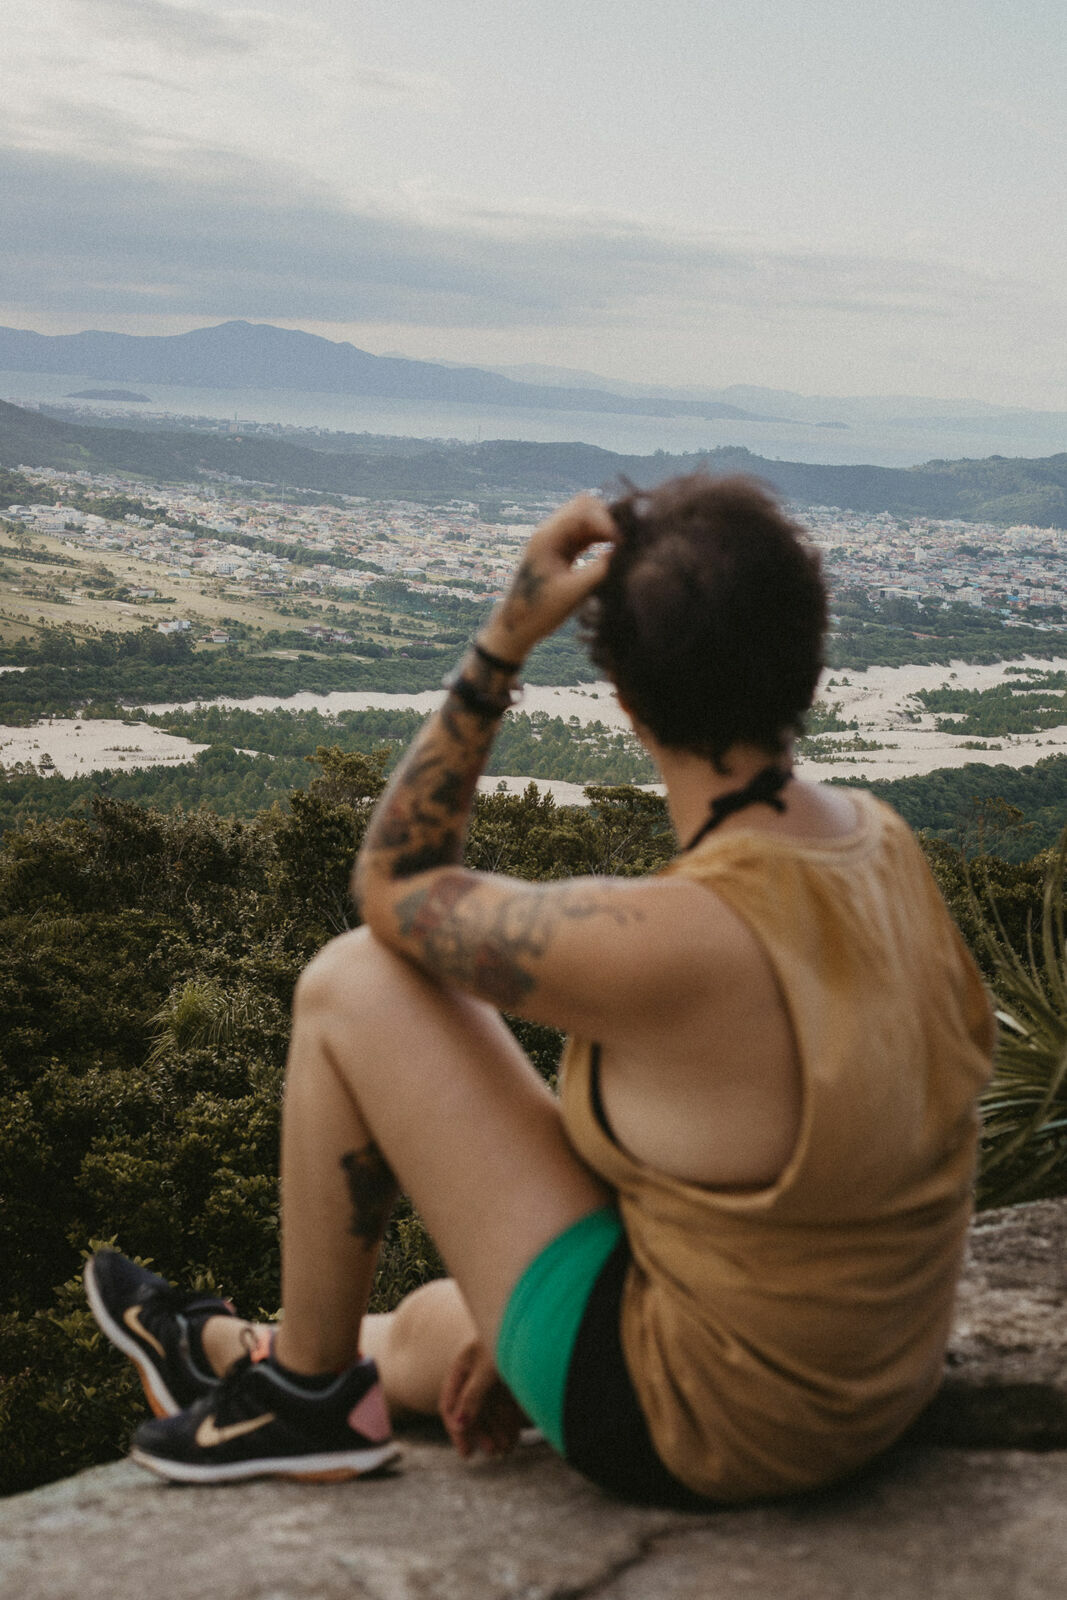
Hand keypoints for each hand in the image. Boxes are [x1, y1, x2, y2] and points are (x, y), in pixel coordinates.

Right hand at [439, 1338, 526, 1458]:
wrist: (536, 1326)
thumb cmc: (506, 1339)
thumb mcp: (486, 1368)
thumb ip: (472, 1396)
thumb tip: (459, 1425)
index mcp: (462, 1366)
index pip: (450, 1404)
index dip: (456, 1430)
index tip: (467, 1453)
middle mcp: (475, 1373)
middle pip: (471, 1411)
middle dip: (481, 1434)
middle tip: (493, 1453)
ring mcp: (493, 1378)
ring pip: (490, 1413)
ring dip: (496, 1433)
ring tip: (506, 1451)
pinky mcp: (509, 1382)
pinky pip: (504, 1408)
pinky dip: (508, 1425)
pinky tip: (514, 1440)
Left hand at [478, 495, 616, 663]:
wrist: (516, 627)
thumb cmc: (540, 613)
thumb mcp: (574, 593)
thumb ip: (600, 570)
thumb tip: (627, 552)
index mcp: (547, 537)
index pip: (583, 511)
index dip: (607, 522)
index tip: (624, 542)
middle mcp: (549, 532)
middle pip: (585, 506)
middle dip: (608, 519)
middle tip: (626, 541)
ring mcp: (555, 540)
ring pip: (586, 519)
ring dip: (606, 528)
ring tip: (623, 547)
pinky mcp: (561, 550)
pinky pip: (584, 534)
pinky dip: (601, 538)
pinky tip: (615, 551)